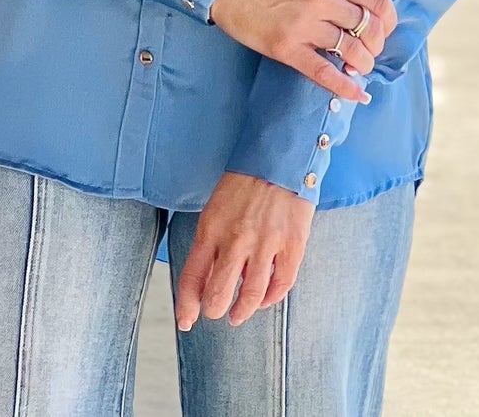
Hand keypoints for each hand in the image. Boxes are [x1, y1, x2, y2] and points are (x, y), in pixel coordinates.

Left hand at [174, 171, 312, 329]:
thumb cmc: (244, 181)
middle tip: (217, 311)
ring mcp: (266, 244)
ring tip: (239, 314)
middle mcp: (236, 240)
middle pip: (218, 294)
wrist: (279, 157)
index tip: (186, 320)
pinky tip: (265, 298)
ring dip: (242, 311)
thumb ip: (211, 242)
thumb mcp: (216, 207)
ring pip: (250, 296)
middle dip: (214, 309)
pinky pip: (281, 284)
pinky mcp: (292, 245)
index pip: (191, 277)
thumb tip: (208, 278)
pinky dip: (271, 298)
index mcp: (211, 228)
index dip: (186, 305)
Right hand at [208, 0, 398, 104]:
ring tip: (360, 65)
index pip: (378, 1)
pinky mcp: (286, 47)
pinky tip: (357, 94)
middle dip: (377, 42)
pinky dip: (343, 87)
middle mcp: (323, 1)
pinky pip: (322, 72)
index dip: (389, 18)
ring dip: (364, 63)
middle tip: (372, 47)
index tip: (385, 25)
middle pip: (369, 29)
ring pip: (351, 52)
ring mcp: (305, 26)